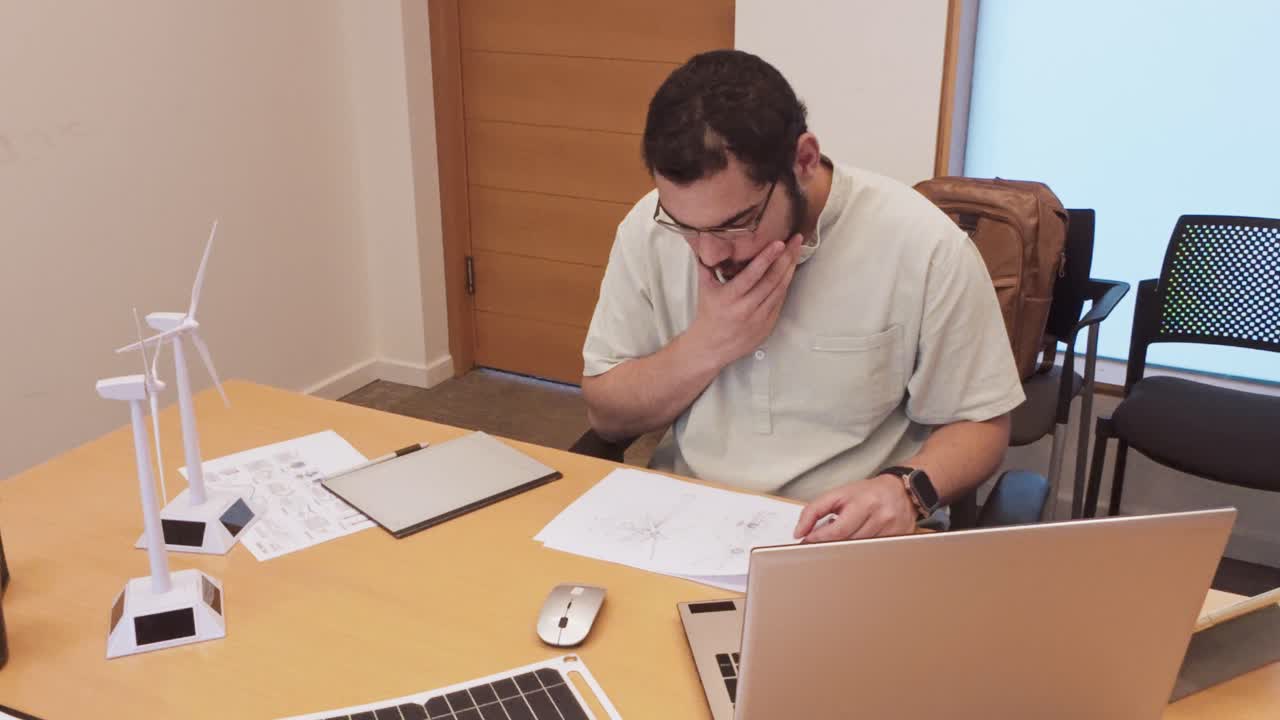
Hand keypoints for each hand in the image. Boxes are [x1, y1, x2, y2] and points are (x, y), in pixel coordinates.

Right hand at [686, 234, 803, 366]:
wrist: (711, 347)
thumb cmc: (709, 316)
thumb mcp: (704, 289)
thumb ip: (707, 265)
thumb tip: (705, 240)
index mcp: (730, 298)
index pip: (752, 274)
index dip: (767, 257)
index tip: (779, 243)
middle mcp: (746, 309)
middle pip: (772, 280)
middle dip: (786, 258)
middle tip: (796, 240)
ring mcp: (759, 319)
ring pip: (780, 290)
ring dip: (790, 269)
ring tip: (797, 252)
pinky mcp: (768, 325)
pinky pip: (780, 301)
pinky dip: (786, 285)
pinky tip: (790, 271)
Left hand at [792, 474, 918, 542]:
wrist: (901, 491)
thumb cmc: (868, 492)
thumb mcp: (838, 494)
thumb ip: (815, 510)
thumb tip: (799, 532)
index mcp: (864, 502)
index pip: (837, 530)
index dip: (819, 539)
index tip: (807, 542)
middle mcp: (880, 516)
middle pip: (848, 543)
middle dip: (831, 544)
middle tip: (821, 544)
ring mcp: (891, 530)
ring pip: (860, 550)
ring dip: (846, 548)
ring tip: (843, 538)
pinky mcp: (898, 540)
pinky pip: (873, 553)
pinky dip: (862, 550)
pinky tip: (859, 541)